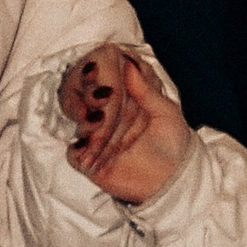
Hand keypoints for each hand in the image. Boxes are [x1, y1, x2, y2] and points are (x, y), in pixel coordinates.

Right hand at [61, 44, 194, 206]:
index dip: (99, 70)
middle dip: (86, 92)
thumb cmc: (173, 144)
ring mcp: (95, 135)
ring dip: (85, 119)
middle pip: (81, 92)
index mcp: (124, 96)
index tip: (100, 68)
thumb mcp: (166, 113)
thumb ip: (146, 90)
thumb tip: (129, 65)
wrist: (172, 181)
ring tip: (98, 121)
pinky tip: (89, 146)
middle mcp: (105, 112)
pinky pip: (73, 152)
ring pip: (75, 120)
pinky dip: (79, 149)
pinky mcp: (89, 160)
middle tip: (101, 96)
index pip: (103, 76)